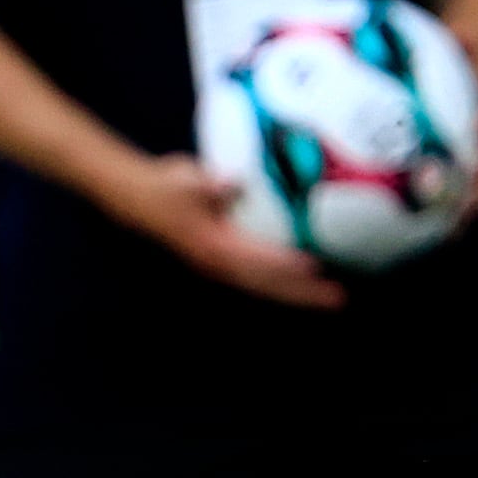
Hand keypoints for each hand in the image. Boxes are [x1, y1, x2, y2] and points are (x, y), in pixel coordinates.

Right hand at [106, 151, 343, 308]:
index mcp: (213, 246)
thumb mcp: (186, 179)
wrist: (138, 199)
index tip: (313, 267)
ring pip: (265, 286)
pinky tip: (308, 283)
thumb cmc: (168, 187)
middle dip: (303, 292)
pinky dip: (285, 283)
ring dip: (298, 293)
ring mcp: (222, 267)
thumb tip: (232, 181)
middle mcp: (220, 264)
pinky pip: (260, 278)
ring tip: (334, 298)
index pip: (256, 260)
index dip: (284, 265)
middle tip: (339, 298)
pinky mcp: (225, 263)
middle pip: (267, 283)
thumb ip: (211, 183)